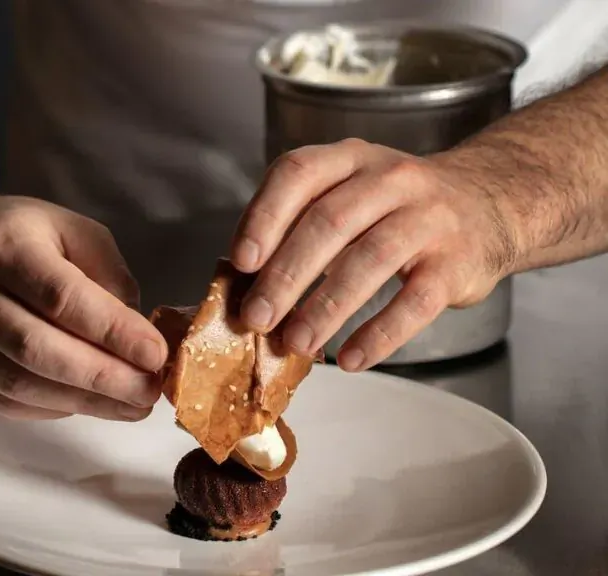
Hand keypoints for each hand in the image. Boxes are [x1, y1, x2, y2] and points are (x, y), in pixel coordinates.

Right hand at [0, 195, 167, 420]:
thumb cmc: (18, 237)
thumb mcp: (72, 229)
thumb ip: (108, 275)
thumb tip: (137, 336)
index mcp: (4, 247)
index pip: (62, 297)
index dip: (113, 332)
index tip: (156, 354)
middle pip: (38, 348)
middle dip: (103, 378)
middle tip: (149, 391)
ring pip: (19, 384)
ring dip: (83, 402)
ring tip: (130, 405)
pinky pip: (3, 401)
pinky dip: (52, 409)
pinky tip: (86, 403)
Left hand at [230, 138, 514, 371]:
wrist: (490, 204)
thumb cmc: (396, 208)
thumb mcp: (349, 194)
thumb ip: (300, 225)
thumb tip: (245, 285)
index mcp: (350, 159)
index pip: (298, 174)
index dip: (264, 217)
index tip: (240, 262)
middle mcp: (391, 179)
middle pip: (329, 223)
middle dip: (286, 276)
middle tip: (256, 318)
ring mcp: (429, 217)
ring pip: (370, 261)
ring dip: (326, 308)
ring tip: (296, 343)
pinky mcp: (457, 262)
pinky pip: (415, 301)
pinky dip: (380, 335)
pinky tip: (351, 359)